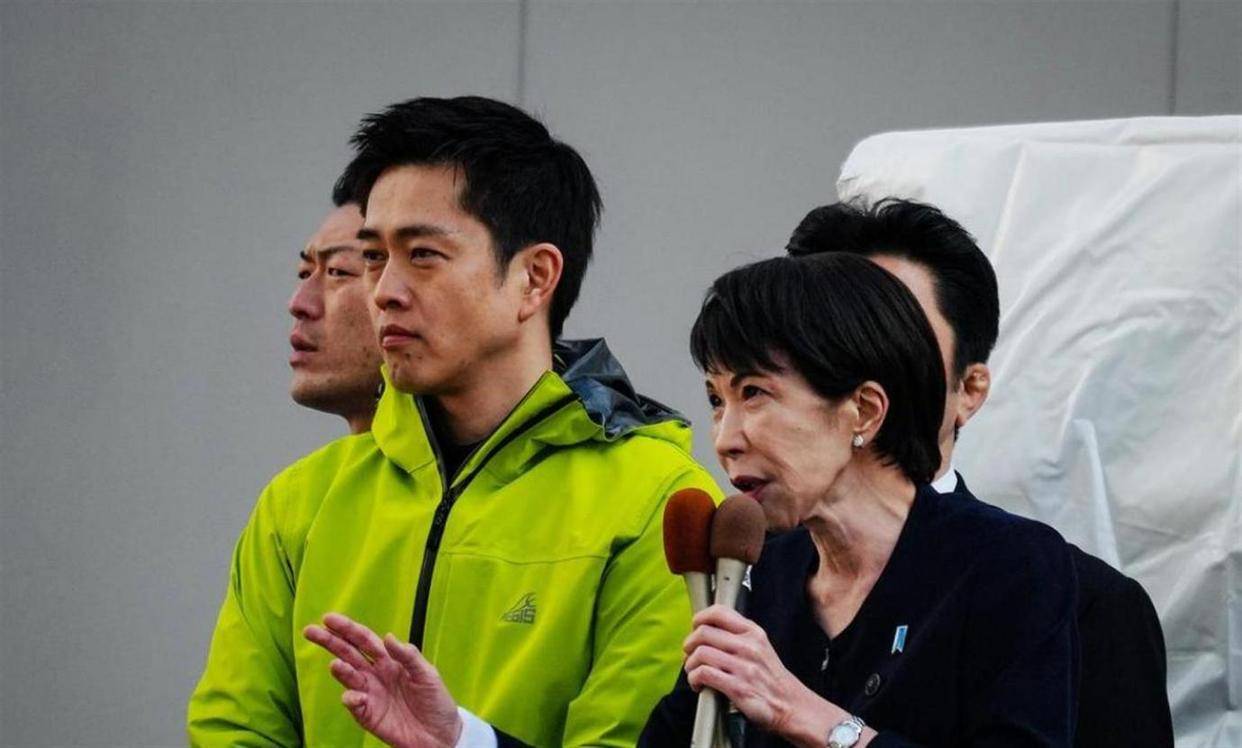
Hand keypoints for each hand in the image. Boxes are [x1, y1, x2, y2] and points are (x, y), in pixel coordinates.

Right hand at [303, 613, 462, 747]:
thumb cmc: (436, 701)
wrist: (440, 735)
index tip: (328, 618)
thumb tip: (387, 637)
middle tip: (310, 631)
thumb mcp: (427, 674)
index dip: (347, 629)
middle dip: (329, 642)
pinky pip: (354, 705)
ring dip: (340, 670)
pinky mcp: (368, 715)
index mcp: (389, 660)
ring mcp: (370, 694)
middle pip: (348, 654)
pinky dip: (351, 699)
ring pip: (348, 677)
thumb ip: (408, 656)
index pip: (364, 640)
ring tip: (335, 664)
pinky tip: (354, 696)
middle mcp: (375, 675)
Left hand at [684, 605, 843, 743]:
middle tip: (689, 654)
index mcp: (753, 633)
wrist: (791, 706)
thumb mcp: (761, 647)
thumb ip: (738, 635)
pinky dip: (694, 679)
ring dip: (690, 664)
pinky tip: (698, 684)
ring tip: (693, 672)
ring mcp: (743, 667)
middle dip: (689, 644)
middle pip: (703, 633)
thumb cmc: (771, 678)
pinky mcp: (737, 688)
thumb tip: (707, 629)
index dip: (699, 618)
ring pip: (701, 653)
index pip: (719, 612)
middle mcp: (748, 646)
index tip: (694, 627)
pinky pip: (704, 674)